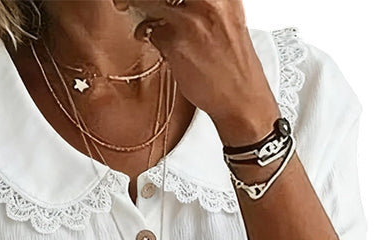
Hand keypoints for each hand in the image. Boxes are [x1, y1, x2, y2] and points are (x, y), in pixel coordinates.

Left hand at [111, 0, 277, 127]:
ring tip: (141, 16)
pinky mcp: (176, 42)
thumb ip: (199, 3)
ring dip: (139, 7)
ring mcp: (191, 20)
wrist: (240, 96)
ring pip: (149, 1)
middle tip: (132, 1)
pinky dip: (150, 36)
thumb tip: (170, 1)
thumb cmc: (233, 60)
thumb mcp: (224, 14)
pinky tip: (161, 43)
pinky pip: (151, 30)